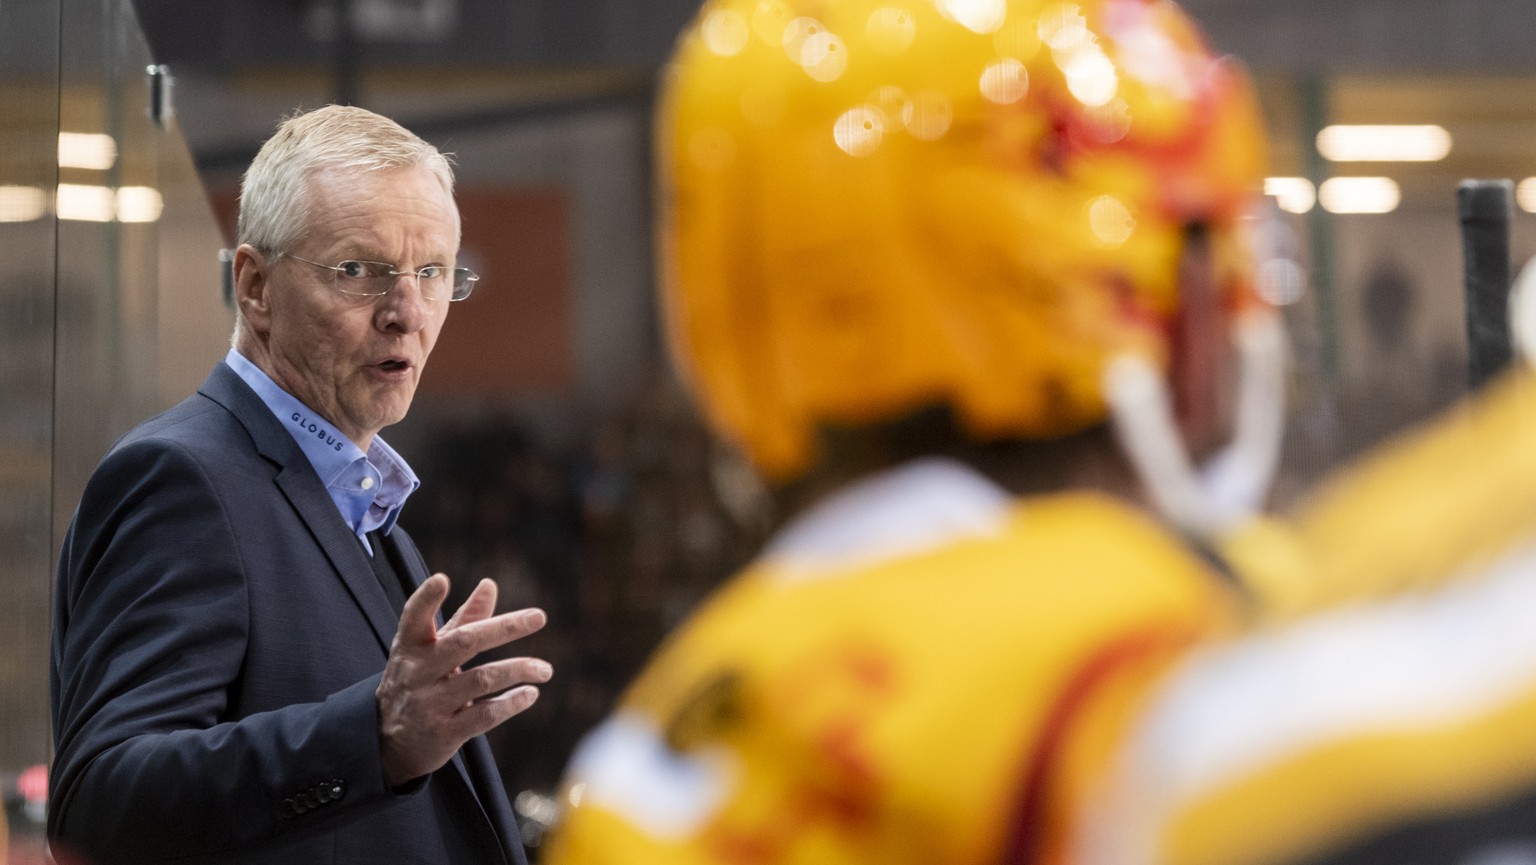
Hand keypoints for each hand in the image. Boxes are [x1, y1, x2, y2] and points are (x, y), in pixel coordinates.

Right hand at [376, 574, 550, 787]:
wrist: (389, 743)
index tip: (441, 579)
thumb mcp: (430, 651)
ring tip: (545, 669)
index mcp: (411, 646)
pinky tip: (530, 693)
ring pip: (481, 680)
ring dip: (518, 670)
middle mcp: (417, 672)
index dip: (425, 599)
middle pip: (463, 643)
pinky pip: (484, 715)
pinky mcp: (444, 733)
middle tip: (539, 616)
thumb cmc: (418, 682)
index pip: (413, 618)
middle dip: (503, 627)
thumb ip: (463, 619)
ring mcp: (430, 704)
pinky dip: (511, 703)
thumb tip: (489, 584)